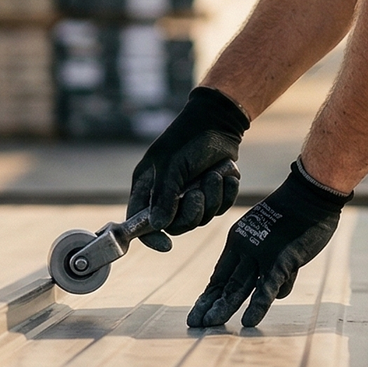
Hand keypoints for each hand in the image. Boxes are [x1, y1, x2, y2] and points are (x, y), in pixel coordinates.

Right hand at [127, 87, 248, 250]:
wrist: (218, 121)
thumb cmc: (187, 138)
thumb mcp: (171, 165)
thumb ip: (164, 196)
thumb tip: (158, 226)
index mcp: (148, 187)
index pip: (141, 221)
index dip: (151, 237)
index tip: (166, 245)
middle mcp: (167, 195)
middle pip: (176, 225)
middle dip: (191, 213)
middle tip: (198, 193)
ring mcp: (190, 195)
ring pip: (200, 218)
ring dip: (211, 199)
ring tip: (214, 176)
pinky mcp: (211, 193)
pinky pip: (219, 208)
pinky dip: (225, 194)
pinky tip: (226, 176)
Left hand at [188, 160, 351, 327]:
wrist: (310, 194)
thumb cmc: (295, 215)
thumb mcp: (272, 238)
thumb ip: (271, 265)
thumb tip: (276, 293)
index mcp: (239, 240)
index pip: (220, 275)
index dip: (209, 296)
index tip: (198, 313)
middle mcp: (245, 248)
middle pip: (224, 283)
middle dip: (209, 306)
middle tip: (194, 324)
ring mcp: (262, 254)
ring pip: (238, 286)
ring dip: (224, 307)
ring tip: (209, 325)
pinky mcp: (281, 260)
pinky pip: (266, 287)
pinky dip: (257, 306)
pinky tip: (247, 321)